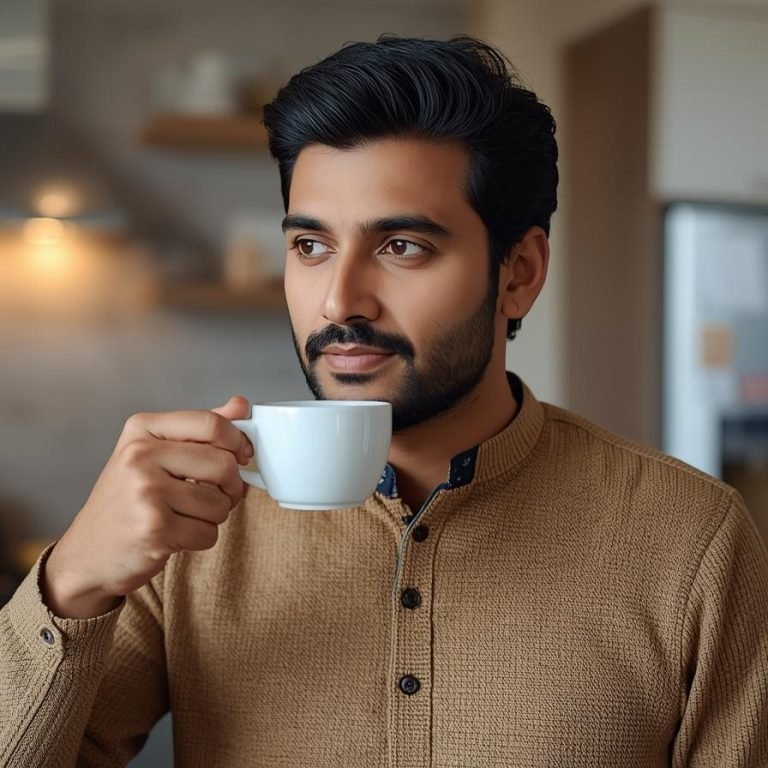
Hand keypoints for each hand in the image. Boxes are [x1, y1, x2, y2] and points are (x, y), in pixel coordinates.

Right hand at [42, 396, 251, 618]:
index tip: (241, 454)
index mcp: (142, 429)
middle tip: (217, 494)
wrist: (88, 554)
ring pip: (221, 502)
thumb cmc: (126, 501)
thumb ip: (200, 429)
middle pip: (223, 463)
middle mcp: (140, 456)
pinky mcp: (155, 529)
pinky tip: (176, 534)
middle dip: (231, 485)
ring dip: (214, 515)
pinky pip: (209, 532)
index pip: (211, 423)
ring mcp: (146, 493)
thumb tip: (240, 405)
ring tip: (185, 515)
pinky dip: (201, 538)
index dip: (237, 441)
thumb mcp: (154, 453)